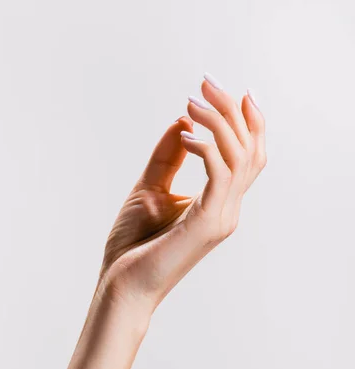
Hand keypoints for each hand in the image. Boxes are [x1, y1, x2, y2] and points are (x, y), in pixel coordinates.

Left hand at [97, 75, 265, 314]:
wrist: (121, 285)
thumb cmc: (133, 245)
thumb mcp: (150, 188)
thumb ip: (168, 157)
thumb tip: (183, 121)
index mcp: (217, 204)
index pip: (246, 157)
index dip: (245, 121)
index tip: (225, 90)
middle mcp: (227, 210)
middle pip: (249, 150)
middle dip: (232, 111)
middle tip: (206, 83)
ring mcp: (221, 218)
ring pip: (240, 158)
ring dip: (219, 123)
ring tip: (192, 102)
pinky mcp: (207, 224)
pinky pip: (220, 176)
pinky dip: (208, 149)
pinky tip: (186, 136)